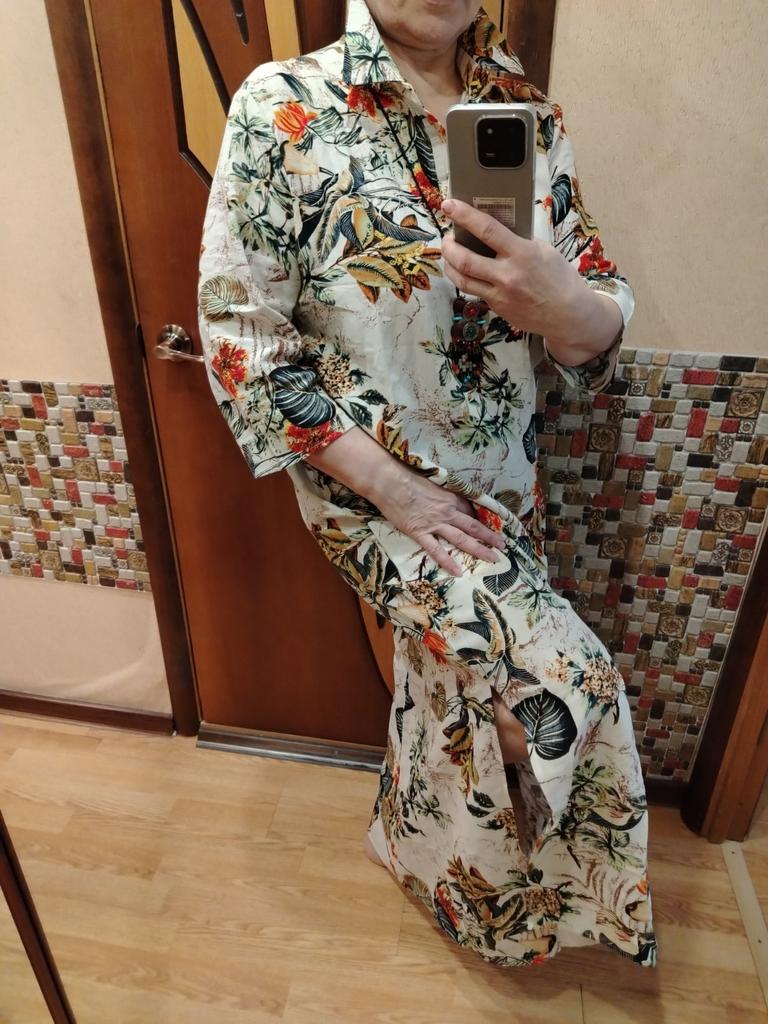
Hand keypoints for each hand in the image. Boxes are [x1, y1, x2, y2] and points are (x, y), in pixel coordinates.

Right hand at [364, 458, 505, 576]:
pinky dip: (447, 561)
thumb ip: (442, 492)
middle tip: (503, 546)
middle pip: (473, 527)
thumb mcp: (432, 481)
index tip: (485, 528)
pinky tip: (457, 571)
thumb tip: (444, 497)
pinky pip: (436, 550)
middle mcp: (448, 512)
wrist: (389, 482)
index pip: (470, 511)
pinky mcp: (420, 533)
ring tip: (493, 559)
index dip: (479, 520)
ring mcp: (435, 524)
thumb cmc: (407, 477)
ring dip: (479, 549)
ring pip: (461, 539)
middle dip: (490, 537)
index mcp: (451, 497)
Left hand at [440, 198, 620, 365]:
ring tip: (449, 253)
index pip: (487, 230)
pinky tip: (465, 271)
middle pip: (465, 260)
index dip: (464, 215)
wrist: (568, 314)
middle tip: (446, 237)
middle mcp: (507, 275)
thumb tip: (496, 230)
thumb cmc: (559, 278)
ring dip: (450, 265)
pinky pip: (474, 291)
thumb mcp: (544, 250)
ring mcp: (500, 295)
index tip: (449, 205)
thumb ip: (519, 240)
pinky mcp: (497, 308)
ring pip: (462, 280)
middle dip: (448, 246)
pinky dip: (466, 278)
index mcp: (522, 254)